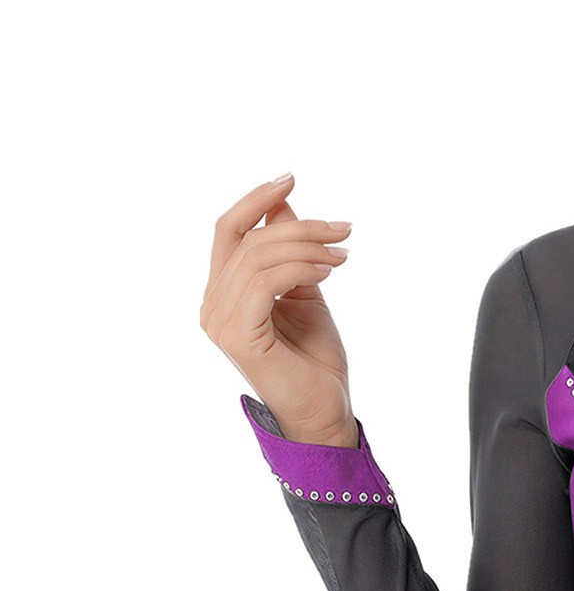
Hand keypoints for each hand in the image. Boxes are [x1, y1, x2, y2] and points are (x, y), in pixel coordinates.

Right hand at [200, 173, 357, 446]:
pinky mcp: (238, 335)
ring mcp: (220, 320)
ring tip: (342, 252)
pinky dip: (299, 268)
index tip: (290, 178)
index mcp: (224, 292)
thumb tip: (286, 207)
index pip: (229, 231)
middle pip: (247, 239)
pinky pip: (265, 282)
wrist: (325, 411)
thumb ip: (291, 254)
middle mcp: (213, 304)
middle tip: (343, 227)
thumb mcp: (305, 293)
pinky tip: (328, 269)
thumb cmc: (315, 361)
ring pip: (258, 256)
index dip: (256, 200)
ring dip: (306, 246)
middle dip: (298, 225)